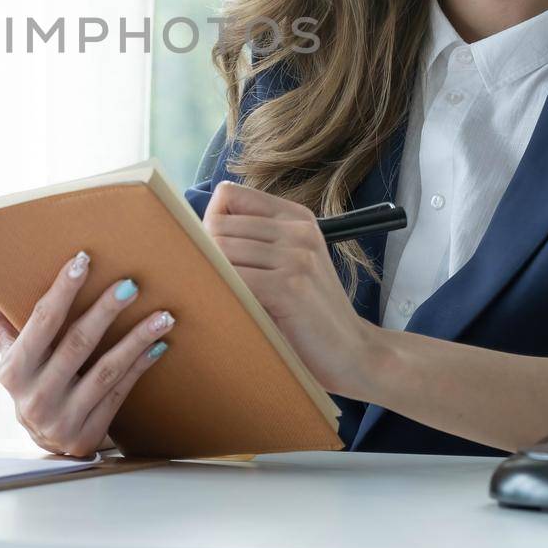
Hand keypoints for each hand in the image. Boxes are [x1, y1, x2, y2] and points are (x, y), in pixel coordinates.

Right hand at [0, 252, 175, 456]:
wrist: (44, 440)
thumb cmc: (28, 378)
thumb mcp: (7, 349)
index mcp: (13, 370)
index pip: (41, 322)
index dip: (62, 291)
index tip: (83, 260)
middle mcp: (35, 397)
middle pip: (77, 344)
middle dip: (105, 311)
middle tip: (130, 284)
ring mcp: (64, 419)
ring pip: (106, 370)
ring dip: (136, 340)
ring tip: (162, 316)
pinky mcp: (89, 433)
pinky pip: (120, 392)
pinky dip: (141, 365)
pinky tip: (159, 344)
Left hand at [202, 180, 367, 393]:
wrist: (355, 353)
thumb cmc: (311, 314)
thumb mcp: (290, 265)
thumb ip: (255, 243)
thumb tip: (192, 235)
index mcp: (296, 217)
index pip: (229, 194)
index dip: (210, 221)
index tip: (213, 252)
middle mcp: (297, 230)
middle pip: (217, 223)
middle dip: (203, 254)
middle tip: (210, 283)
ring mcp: (296, 257)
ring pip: (220, 249)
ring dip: (210, 276)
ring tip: (217, 298)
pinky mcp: (289, 287)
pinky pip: (234, 279)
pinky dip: (222, 293)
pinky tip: (229, 310)